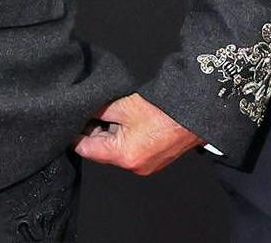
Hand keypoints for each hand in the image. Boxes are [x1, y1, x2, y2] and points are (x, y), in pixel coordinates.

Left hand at [73, 93, 203, 174]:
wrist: (200, 109)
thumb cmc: (166, 108)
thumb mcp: (126, 104)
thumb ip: (100, 110)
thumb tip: (85, 112)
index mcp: (123, 156)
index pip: (86, 149)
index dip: (75, 133)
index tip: (70, 120)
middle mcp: (134, 166)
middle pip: (103, 149)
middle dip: (97, 130)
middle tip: (94, 109)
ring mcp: (147, 165)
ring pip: (118, 148)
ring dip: (114, 131)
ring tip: (118, 110)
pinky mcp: (158, 158)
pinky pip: (134, 148)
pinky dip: (129, 135)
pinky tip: (133, 117)